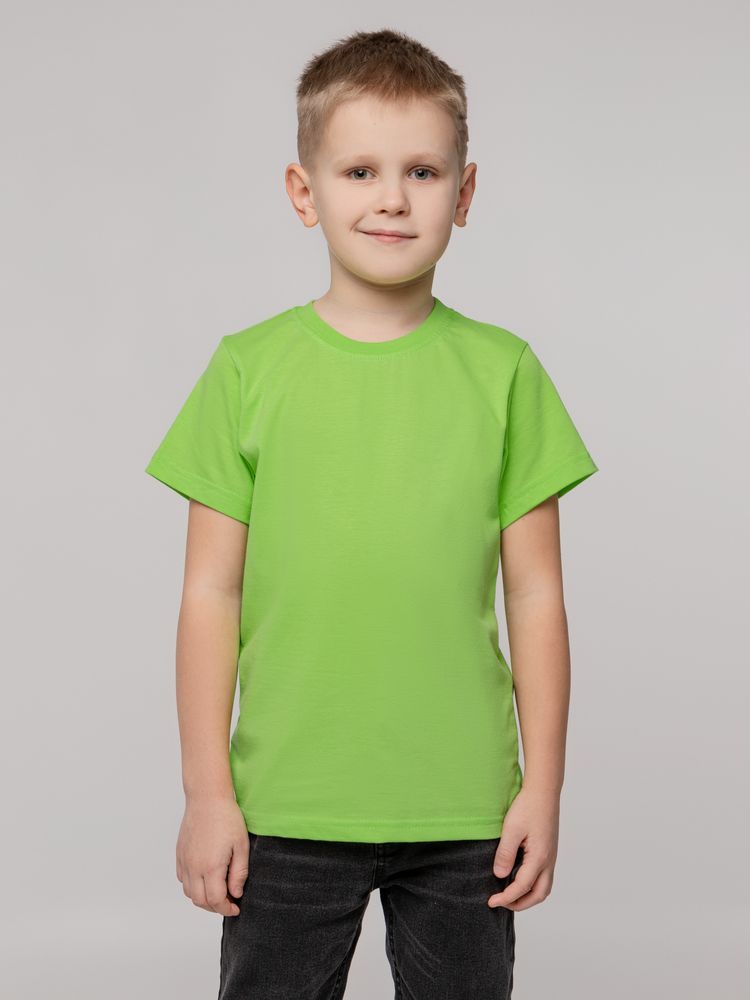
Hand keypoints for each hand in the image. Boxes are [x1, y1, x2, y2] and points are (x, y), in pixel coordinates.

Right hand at [176, 797, 250, 916]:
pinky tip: (205, 879)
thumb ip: (239, 873)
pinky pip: (182, 879)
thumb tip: (235, 894)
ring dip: (203, 898)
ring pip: (189, 893)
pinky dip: (193, 886)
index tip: (236, 908)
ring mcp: (184, 861)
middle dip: (215, 907)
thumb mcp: (241, 845)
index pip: (215, 900)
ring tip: (218, 892)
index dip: (227, 909)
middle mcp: (194, 867)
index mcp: (211, 866)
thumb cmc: (227, 818)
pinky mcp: (180, 854)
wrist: (207, 798)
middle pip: (200, 901)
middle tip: (229, 902)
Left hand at [488, 786, 559, 910]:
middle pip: (539, 894)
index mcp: (539, 857)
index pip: (522, 887)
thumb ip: (505, 854)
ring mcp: (551, 856)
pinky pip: (544, 876)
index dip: (506, 898)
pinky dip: (532, 885)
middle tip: (501, 903)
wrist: (543, 791)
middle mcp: (549, 860)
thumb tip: (500, 875)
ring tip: (510, 895)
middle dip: (520, 903)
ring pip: (544, 887)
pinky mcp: (549, 851)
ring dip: (528, 896)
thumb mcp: (511, 829)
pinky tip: (518, 877)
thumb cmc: (527, 807)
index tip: (491, 902)